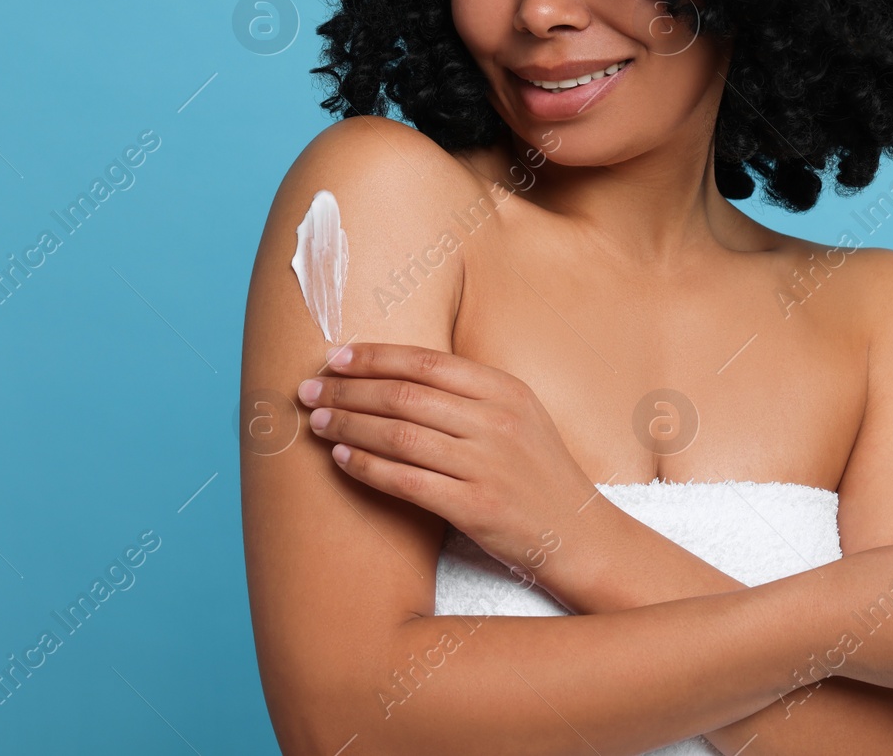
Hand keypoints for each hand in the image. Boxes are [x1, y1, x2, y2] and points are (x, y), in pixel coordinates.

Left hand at [297, 342, 599, 576]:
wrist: (581, 536)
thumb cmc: (540, 475)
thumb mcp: (521, 417)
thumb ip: (470, 394)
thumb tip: (397, 374)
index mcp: (506, 390)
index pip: (427, 362)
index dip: (375, 357)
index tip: (336, 358)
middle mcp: (498, 422)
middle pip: (405, 394)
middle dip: (348, 389)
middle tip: (310, 390)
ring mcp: (488, 465)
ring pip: (399, 434)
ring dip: (349, 425)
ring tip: (319, 422)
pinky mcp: (477, 508)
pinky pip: (406, 480)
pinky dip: (367, 467)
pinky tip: (342, 459)